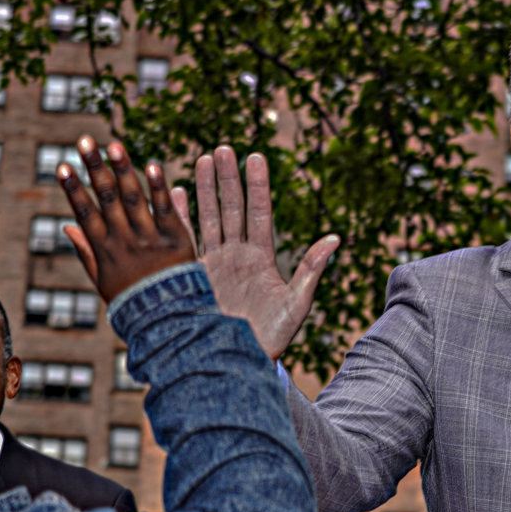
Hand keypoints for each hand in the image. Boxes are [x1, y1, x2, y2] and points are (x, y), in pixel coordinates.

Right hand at [59, 136, 195, 302]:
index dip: (73, 189)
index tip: (61, 165)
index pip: (84, 214)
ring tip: (113, 145)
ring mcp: (150, 239)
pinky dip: (158, 188)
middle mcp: (124, 241)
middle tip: (84, 140)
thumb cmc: (133, 302)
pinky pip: (165, 209)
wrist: (170, 320)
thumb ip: (86, 253)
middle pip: (106, 199)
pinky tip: (151, 165)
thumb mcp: (103, 282)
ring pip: (133, 199)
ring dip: (123, 170)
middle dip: (94, 168)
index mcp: (104, 250)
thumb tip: (67, 227)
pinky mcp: (176, 239)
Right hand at [170, 145, 337, 359]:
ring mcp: (214, 264)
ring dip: (204, 190)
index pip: (260, 213)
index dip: (258, 185)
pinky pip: (186, 241)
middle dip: (227, 179)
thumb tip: (335, 239)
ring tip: (202, 160)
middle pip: (231, 208)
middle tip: (223, 149)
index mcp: (262, 258)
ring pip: (208, 219)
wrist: (238, 362)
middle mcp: (237, 256)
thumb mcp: (296, 304)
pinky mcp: (192, 277)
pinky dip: (180, 218)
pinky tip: (175, 193)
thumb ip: (311, 270)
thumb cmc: (273, 338)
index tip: (256, 156)